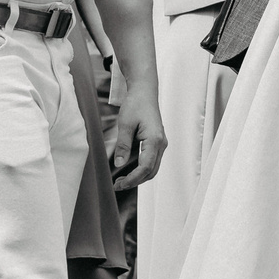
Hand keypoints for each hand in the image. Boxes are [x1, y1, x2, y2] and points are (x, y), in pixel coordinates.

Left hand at [107, 74, 167, 190]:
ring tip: (121, 180)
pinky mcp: (157, 143)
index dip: (133, 179)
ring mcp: (161, 144)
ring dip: (138, 177)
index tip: (120, 184)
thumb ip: (123, 145)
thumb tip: (119, 164)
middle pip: (151, 171)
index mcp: (154, 140)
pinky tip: (129, 171)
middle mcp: (161, 144)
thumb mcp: (125, 124)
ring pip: (152, 169)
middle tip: (117, 185)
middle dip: (135, 181)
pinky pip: (152, 162)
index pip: (145, 167)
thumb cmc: (135, 104)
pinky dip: (141, 170)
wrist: (144, 92)